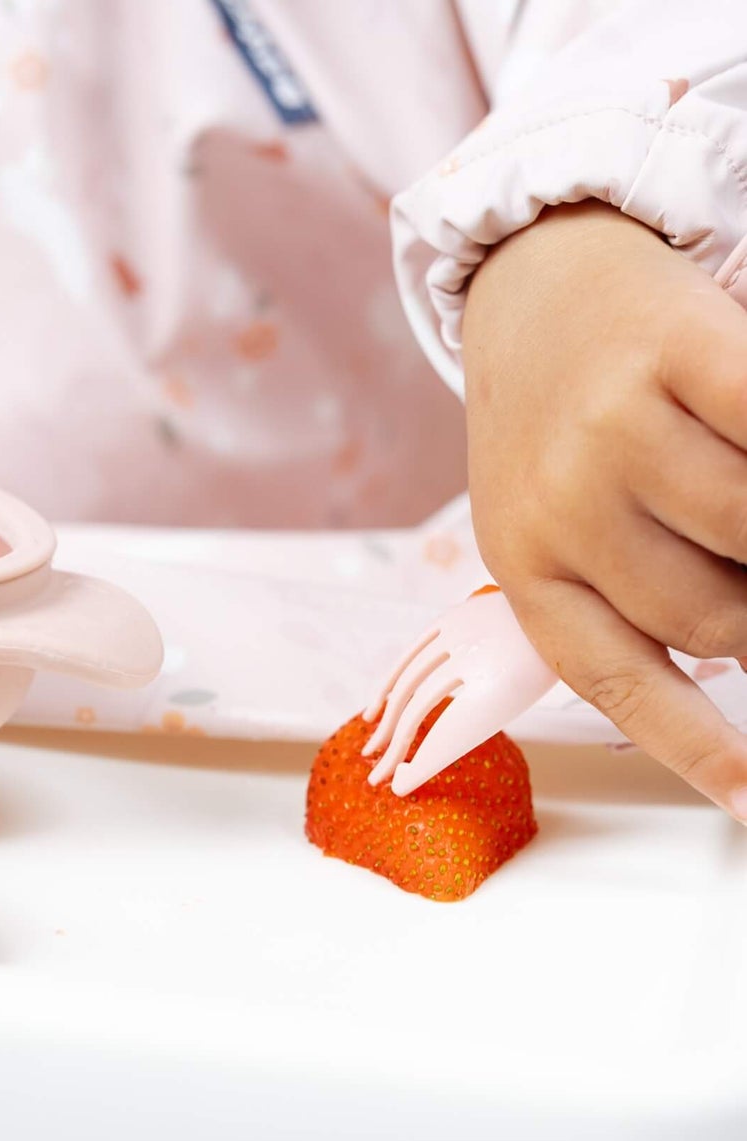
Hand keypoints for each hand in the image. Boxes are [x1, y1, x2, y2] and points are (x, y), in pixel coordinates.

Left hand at [464, 200, 746, 818]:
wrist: (535, 285)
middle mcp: (554, 507)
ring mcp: (611, 428)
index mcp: (522, 565)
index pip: (616, 681)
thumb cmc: (562, 422)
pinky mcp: (675, 348)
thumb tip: (732, 655)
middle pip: (714, 616)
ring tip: (730, 498)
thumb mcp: (552, 520)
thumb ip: (626, 592)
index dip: (696, 749)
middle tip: (735, 564)